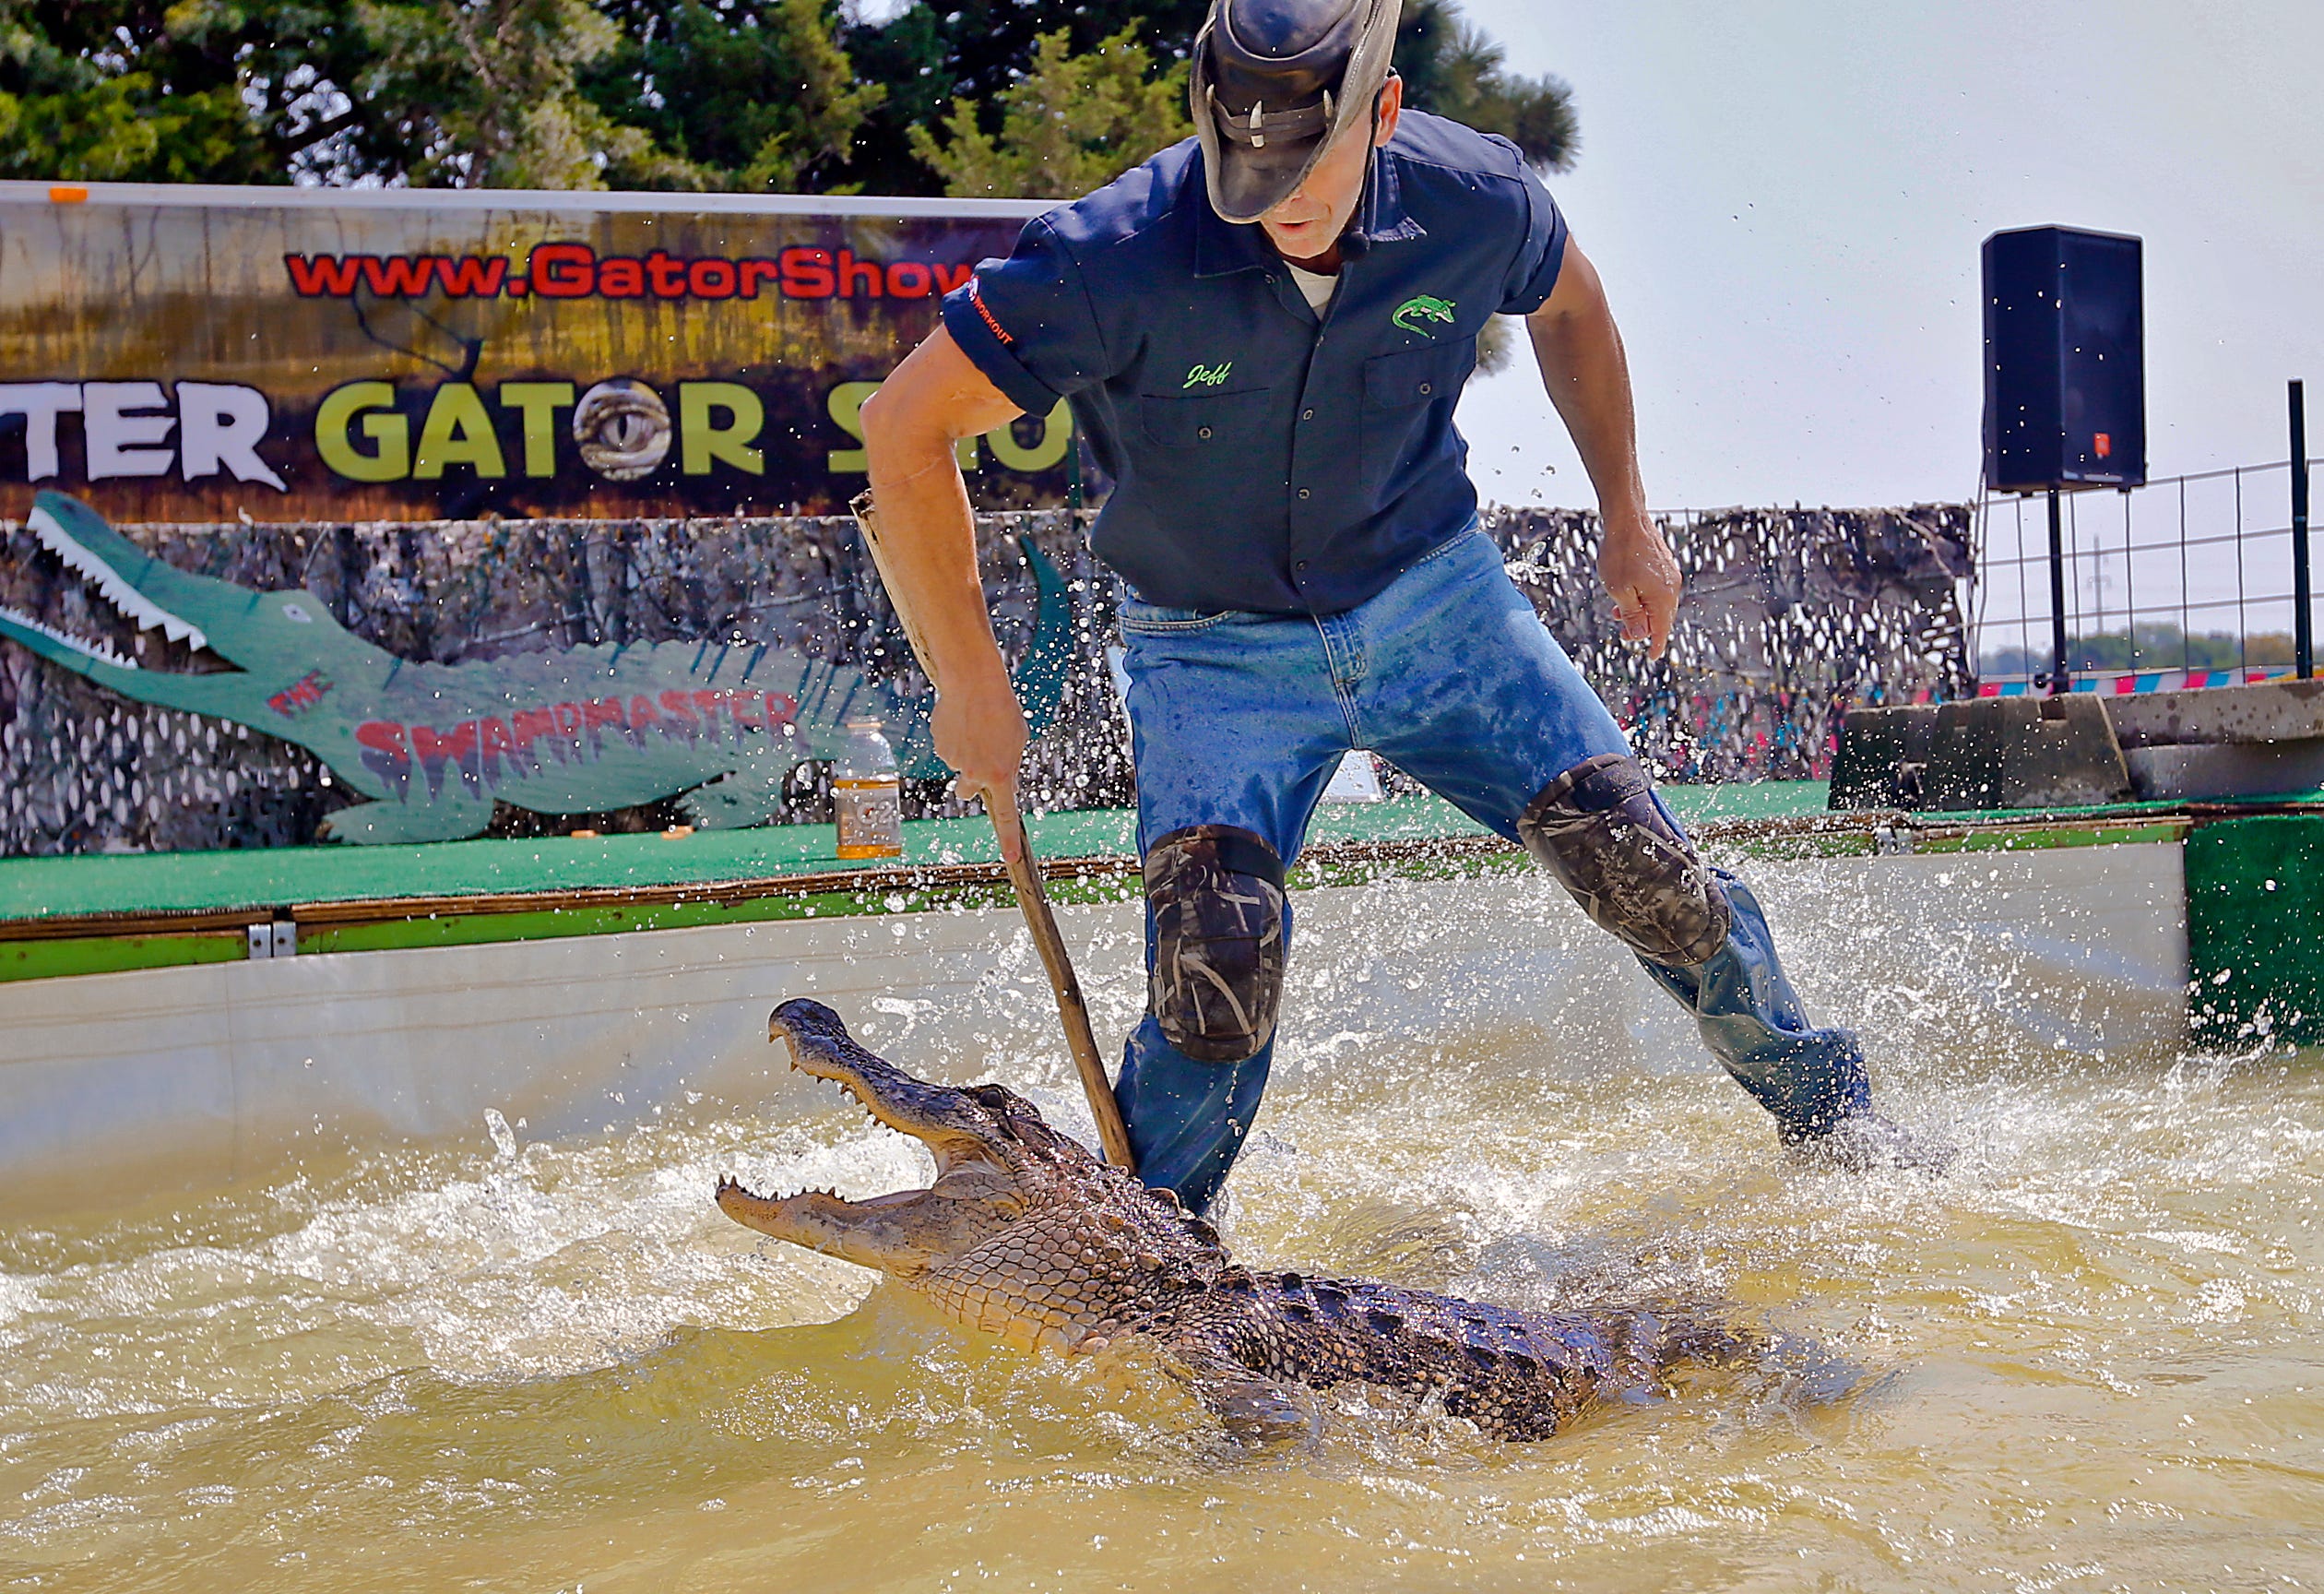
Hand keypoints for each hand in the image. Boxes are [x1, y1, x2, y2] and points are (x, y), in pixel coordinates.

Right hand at [929, 656, 1028, 860]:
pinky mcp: (940, 747)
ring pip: (958, 765)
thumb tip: (996, 780)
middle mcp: (976, 774)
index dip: (1007, 840)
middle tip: (978, 758)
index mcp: (1001, 775)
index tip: (1010, 859)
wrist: (975, 683)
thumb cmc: (1003, 710)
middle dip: (970, 782)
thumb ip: (1009, 766)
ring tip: (974, 725)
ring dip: (965, 751)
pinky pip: (947, 748)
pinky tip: (960, 719)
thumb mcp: (1018, 741)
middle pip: (967, 791)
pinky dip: (953, 738)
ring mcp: (955, 762)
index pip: (1005, 816)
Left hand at [1597, 510, 1680, 659]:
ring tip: (1616, 613)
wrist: (1626, 518)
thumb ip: (1632, 615)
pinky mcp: (1662, 564)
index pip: (1662, 629)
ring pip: (1656, 602)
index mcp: (1663, 596)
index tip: (1652, 657)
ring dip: (1639, 611)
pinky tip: (1625, 594)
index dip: (1656, 644)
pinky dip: (1641, 597)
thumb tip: (1641, 635)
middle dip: (1643, 628)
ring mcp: (1668, 573)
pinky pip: (1655, 588)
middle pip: (1660, 616)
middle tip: (1622, 633)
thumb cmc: (1620, 554)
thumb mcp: (1619, 591)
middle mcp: (1671, 586)